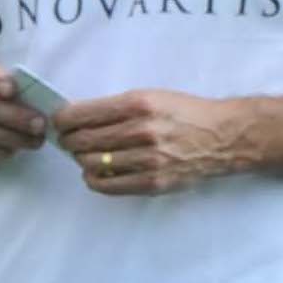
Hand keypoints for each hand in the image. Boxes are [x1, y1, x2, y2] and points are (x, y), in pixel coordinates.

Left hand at [51, 87, 252, 195]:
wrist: (223, 136)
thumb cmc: (184, 113)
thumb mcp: (150, 97)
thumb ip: (114, 107)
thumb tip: (74, 118)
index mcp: (138, 105)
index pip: (80, 115)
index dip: (62, 121)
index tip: (59, 123)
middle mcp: (141, 131)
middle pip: (81, 141)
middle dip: (68, 140)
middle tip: (69, 140)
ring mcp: (147, 160)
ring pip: (90, 163)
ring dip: (81, 160)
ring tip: (86, 155)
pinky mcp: (153, 182)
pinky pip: (107, 185)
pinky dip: (93, 179)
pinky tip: (96, 172)